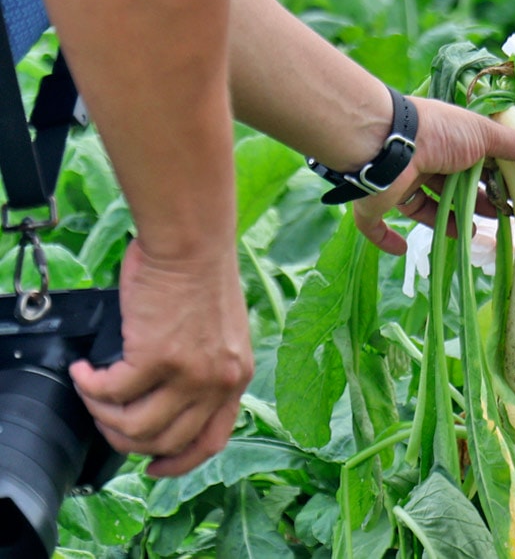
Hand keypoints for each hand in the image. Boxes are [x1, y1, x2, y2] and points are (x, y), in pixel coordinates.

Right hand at [69, 239, 252, 476]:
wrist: (192, 242)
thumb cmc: (200, 274)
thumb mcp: (221, 333)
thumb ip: (204, 367)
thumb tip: (164, 395)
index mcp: (237, 377)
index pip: (212, 440)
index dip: (179, 461)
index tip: (154, 466)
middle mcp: (219, 382)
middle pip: (166, 441)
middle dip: (127, 438)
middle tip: (105, 416)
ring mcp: (190, 373)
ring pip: (135, 426)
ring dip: (103, 414)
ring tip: (91, 390)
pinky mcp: (156, 357)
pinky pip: (111, 391)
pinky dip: (89, 385)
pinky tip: (83, 370)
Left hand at [353, 97, 514, 254]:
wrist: (384, 141)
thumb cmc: (438, 133)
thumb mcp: (486, 136)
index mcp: (448, 141)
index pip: (474, 162)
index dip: (493, 179)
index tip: (514, 197)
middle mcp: (423, 160)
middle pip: (452, 186)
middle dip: (474, 202)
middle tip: (499, 218)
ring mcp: (398, 183)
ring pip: (423, 207)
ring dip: (444, 221)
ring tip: (469, 234)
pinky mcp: (376, 204)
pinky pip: (375, 226)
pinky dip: (386, 238)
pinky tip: (401, 249)